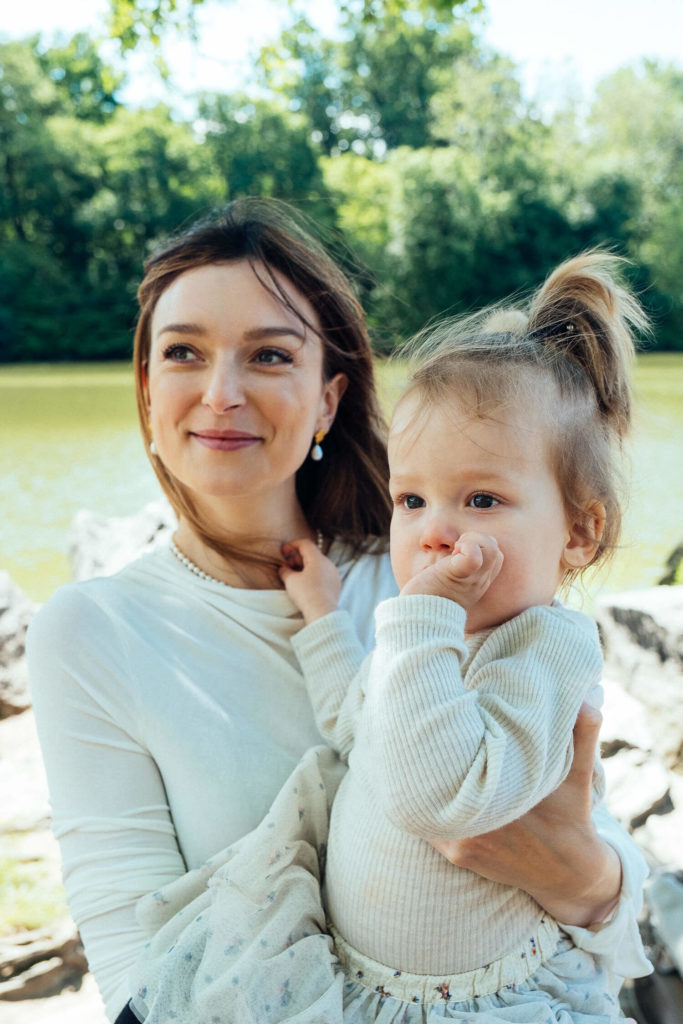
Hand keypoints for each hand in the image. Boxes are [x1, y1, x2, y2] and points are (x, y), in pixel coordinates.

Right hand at [279, 538, 341, 623]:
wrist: (322, 612)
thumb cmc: (306, 594)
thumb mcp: (290, 581)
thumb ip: (285, 571)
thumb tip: (284, 569)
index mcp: (318, 558)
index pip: (305, 544)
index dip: (292, 545)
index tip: (283, 551)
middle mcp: (328, 563)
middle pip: (312, 554)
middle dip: (298, 557)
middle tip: (287, 564)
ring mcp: (334, 574)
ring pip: (318, 564)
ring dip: (305, 566)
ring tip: (295, 575)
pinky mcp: (335, 584)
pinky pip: (323, 574)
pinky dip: (313, 574)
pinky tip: (305, 583)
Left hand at [400, 531, 502, 608]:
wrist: (419, 623)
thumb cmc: (425, 602)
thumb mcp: (446, 585)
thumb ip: (452, 571)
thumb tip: (443, 554)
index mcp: (478, 582)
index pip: (494, 555)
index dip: (478, 546)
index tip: (457, 554)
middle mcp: (479, 581)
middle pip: (496, 549)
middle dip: (476, 540)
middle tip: (455, 551)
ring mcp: (471, 579)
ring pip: (491, 547)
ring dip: (471, 540)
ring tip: (454, 552)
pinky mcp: (457, 575)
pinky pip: (473, 557)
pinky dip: (466, 547)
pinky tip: (451, 556)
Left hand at [430, 704, 621, 927]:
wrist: (569, 873)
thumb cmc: (572, 812)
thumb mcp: (581, 772)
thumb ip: (584, 731)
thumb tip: (585, 697)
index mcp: (509, 794)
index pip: (461, 756)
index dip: (447, 733)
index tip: (443, 712)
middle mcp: (483, 819)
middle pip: (439, 779)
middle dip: (431, 754)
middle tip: (423, 728)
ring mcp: (467, 839)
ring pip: (429, 804)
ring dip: (425, 782)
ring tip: (421, 755)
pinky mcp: (459, 854)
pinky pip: (429, 826)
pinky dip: (426, 807)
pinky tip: (424, 788)